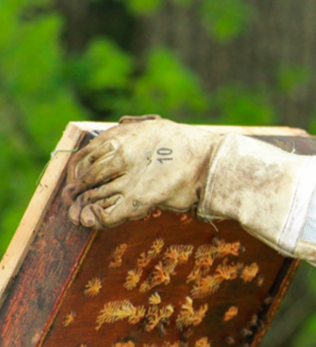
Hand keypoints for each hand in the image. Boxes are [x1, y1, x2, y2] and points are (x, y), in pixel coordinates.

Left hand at [62, 117, 220, 228]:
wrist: (212, 162)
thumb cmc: (187, 146)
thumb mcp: (155, 128)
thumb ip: (133, 130)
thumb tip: (119, 129)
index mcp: (123, 135)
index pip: (85, 155)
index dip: (76, 172)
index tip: (76, 182)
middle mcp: (122, 154)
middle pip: (86, 176)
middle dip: (75, 192)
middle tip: (71, 203)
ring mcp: (131, 177)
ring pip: (94, 196)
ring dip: (83, 208)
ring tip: (80, 216)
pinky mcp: (142, 199)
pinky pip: (109, 213)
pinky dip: (98, 218)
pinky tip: (96, 218)